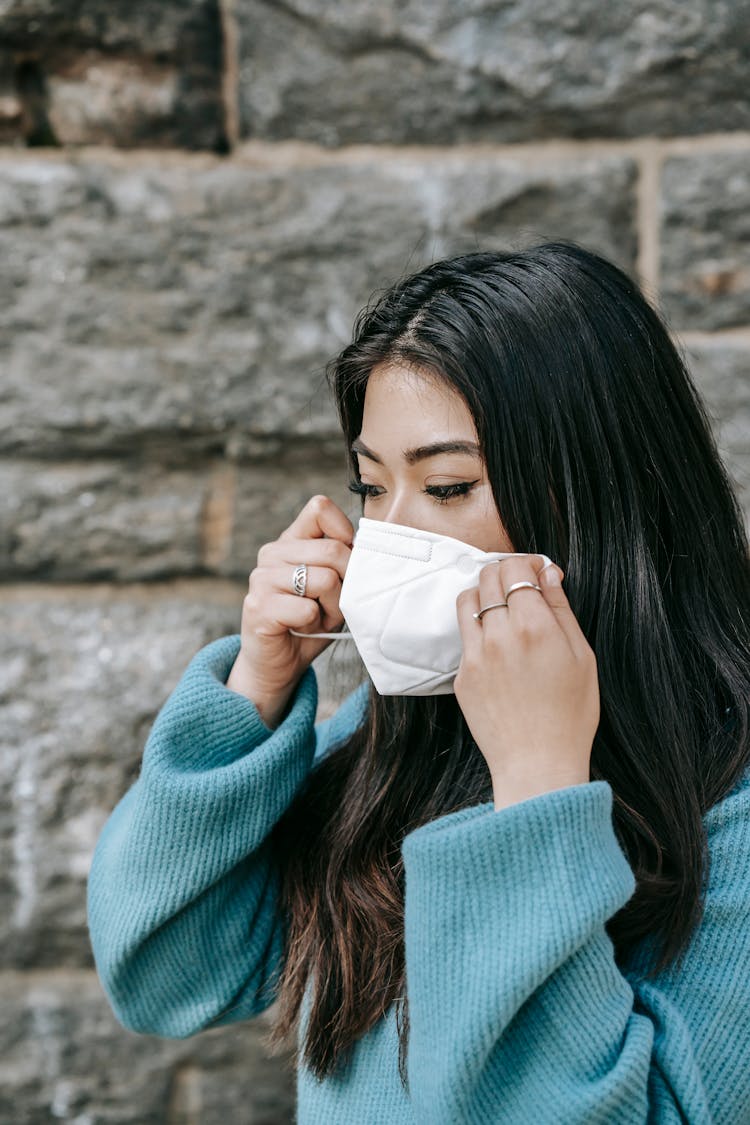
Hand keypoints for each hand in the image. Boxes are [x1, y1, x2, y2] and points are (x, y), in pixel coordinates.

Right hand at [226, 495, 353, 724]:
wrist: (278, 663)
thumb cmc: (310, 621)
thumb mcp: (334, 585)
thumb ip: (343, 561)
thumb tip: (364, 551)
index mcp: (291, 541)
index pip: (319, 509)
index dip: (344, 533)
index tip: (347, 563)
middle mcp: (272, 553)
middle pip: (333, 550)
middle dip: (346, 585)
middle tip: (332, 605)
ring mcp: (261, 579)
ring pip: (325, 580)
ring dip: (331, 607)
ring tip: (316, 618)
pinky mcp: (258, 607)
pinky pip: (306, 609)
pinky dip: (313, 624)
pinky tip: (300, 629)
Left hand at [454, 556, 598, 810]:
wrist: (537, 764)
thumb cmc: (570, 715)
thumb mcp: (581, 657)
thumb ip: (562, 610)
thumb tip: (549, 574)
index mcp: (534, 626)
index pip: (516, 569)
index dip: (528, 563)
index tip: (538, 571)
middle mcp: (499, 634)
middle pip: (489, 577)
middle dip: (506, 572)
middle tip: (522, 585)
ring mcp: (475, 655)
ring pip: (468, 599)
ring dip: (485, 592)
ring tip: (502, 606)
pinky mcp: (461, 675)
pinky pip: (465, 636)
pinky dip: (478, 628)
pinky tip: (498, 644)